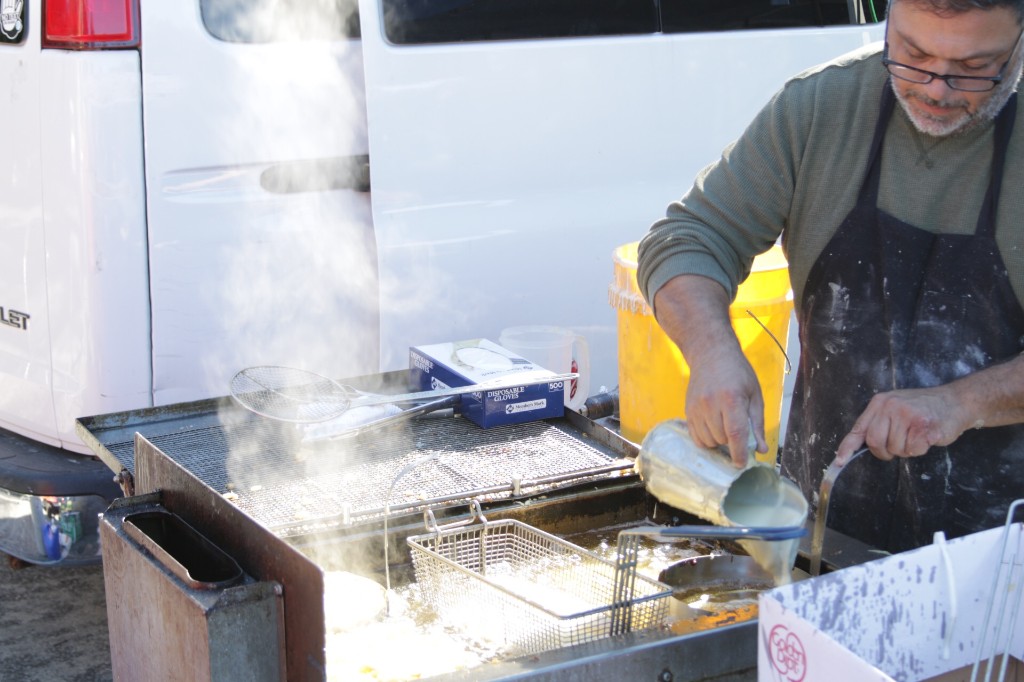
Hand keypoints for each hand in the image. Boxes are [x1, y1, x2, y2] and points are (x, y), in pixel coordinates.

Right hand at [685, 348, 767, 467]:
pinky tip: (713, 429)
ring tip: (725, 427)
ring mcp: (696, 407)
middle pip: (721, 439)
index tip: (742, 464)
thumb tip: (760, 449)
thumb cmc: (738, 373)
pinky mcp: (687, 410)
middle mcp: (710, 404)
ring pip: (707, 441)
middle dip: (731, 443)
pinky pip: (696, 437)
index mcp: (731, 399)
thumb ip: (757, 423)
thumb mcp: (754, 395)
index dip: (739, 453)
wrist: (710, 354)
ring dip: (718, 441)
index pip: (735, 434)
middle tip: (738, 434)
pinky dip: (706, 439)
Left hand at [835, 386, 966, 463]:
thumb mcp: (895, 409)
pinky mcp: (924, 425)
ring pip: (896, 449)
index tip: (839, 462)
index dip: (847, 447)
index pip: (859, 429)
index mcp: (880, 403)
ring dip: (907, 449)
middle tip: (900, 444)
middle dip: (886, 451)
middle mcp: (890, 406)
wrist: (956, 401)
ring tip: (916, 434)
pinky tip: (927, 436)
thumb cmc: (924, 409)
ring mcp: (907, 414)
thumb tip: (858, 446)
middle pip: (875, 443)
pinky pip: (913, 450)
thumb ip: (878, 423)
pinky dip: (920, 449)